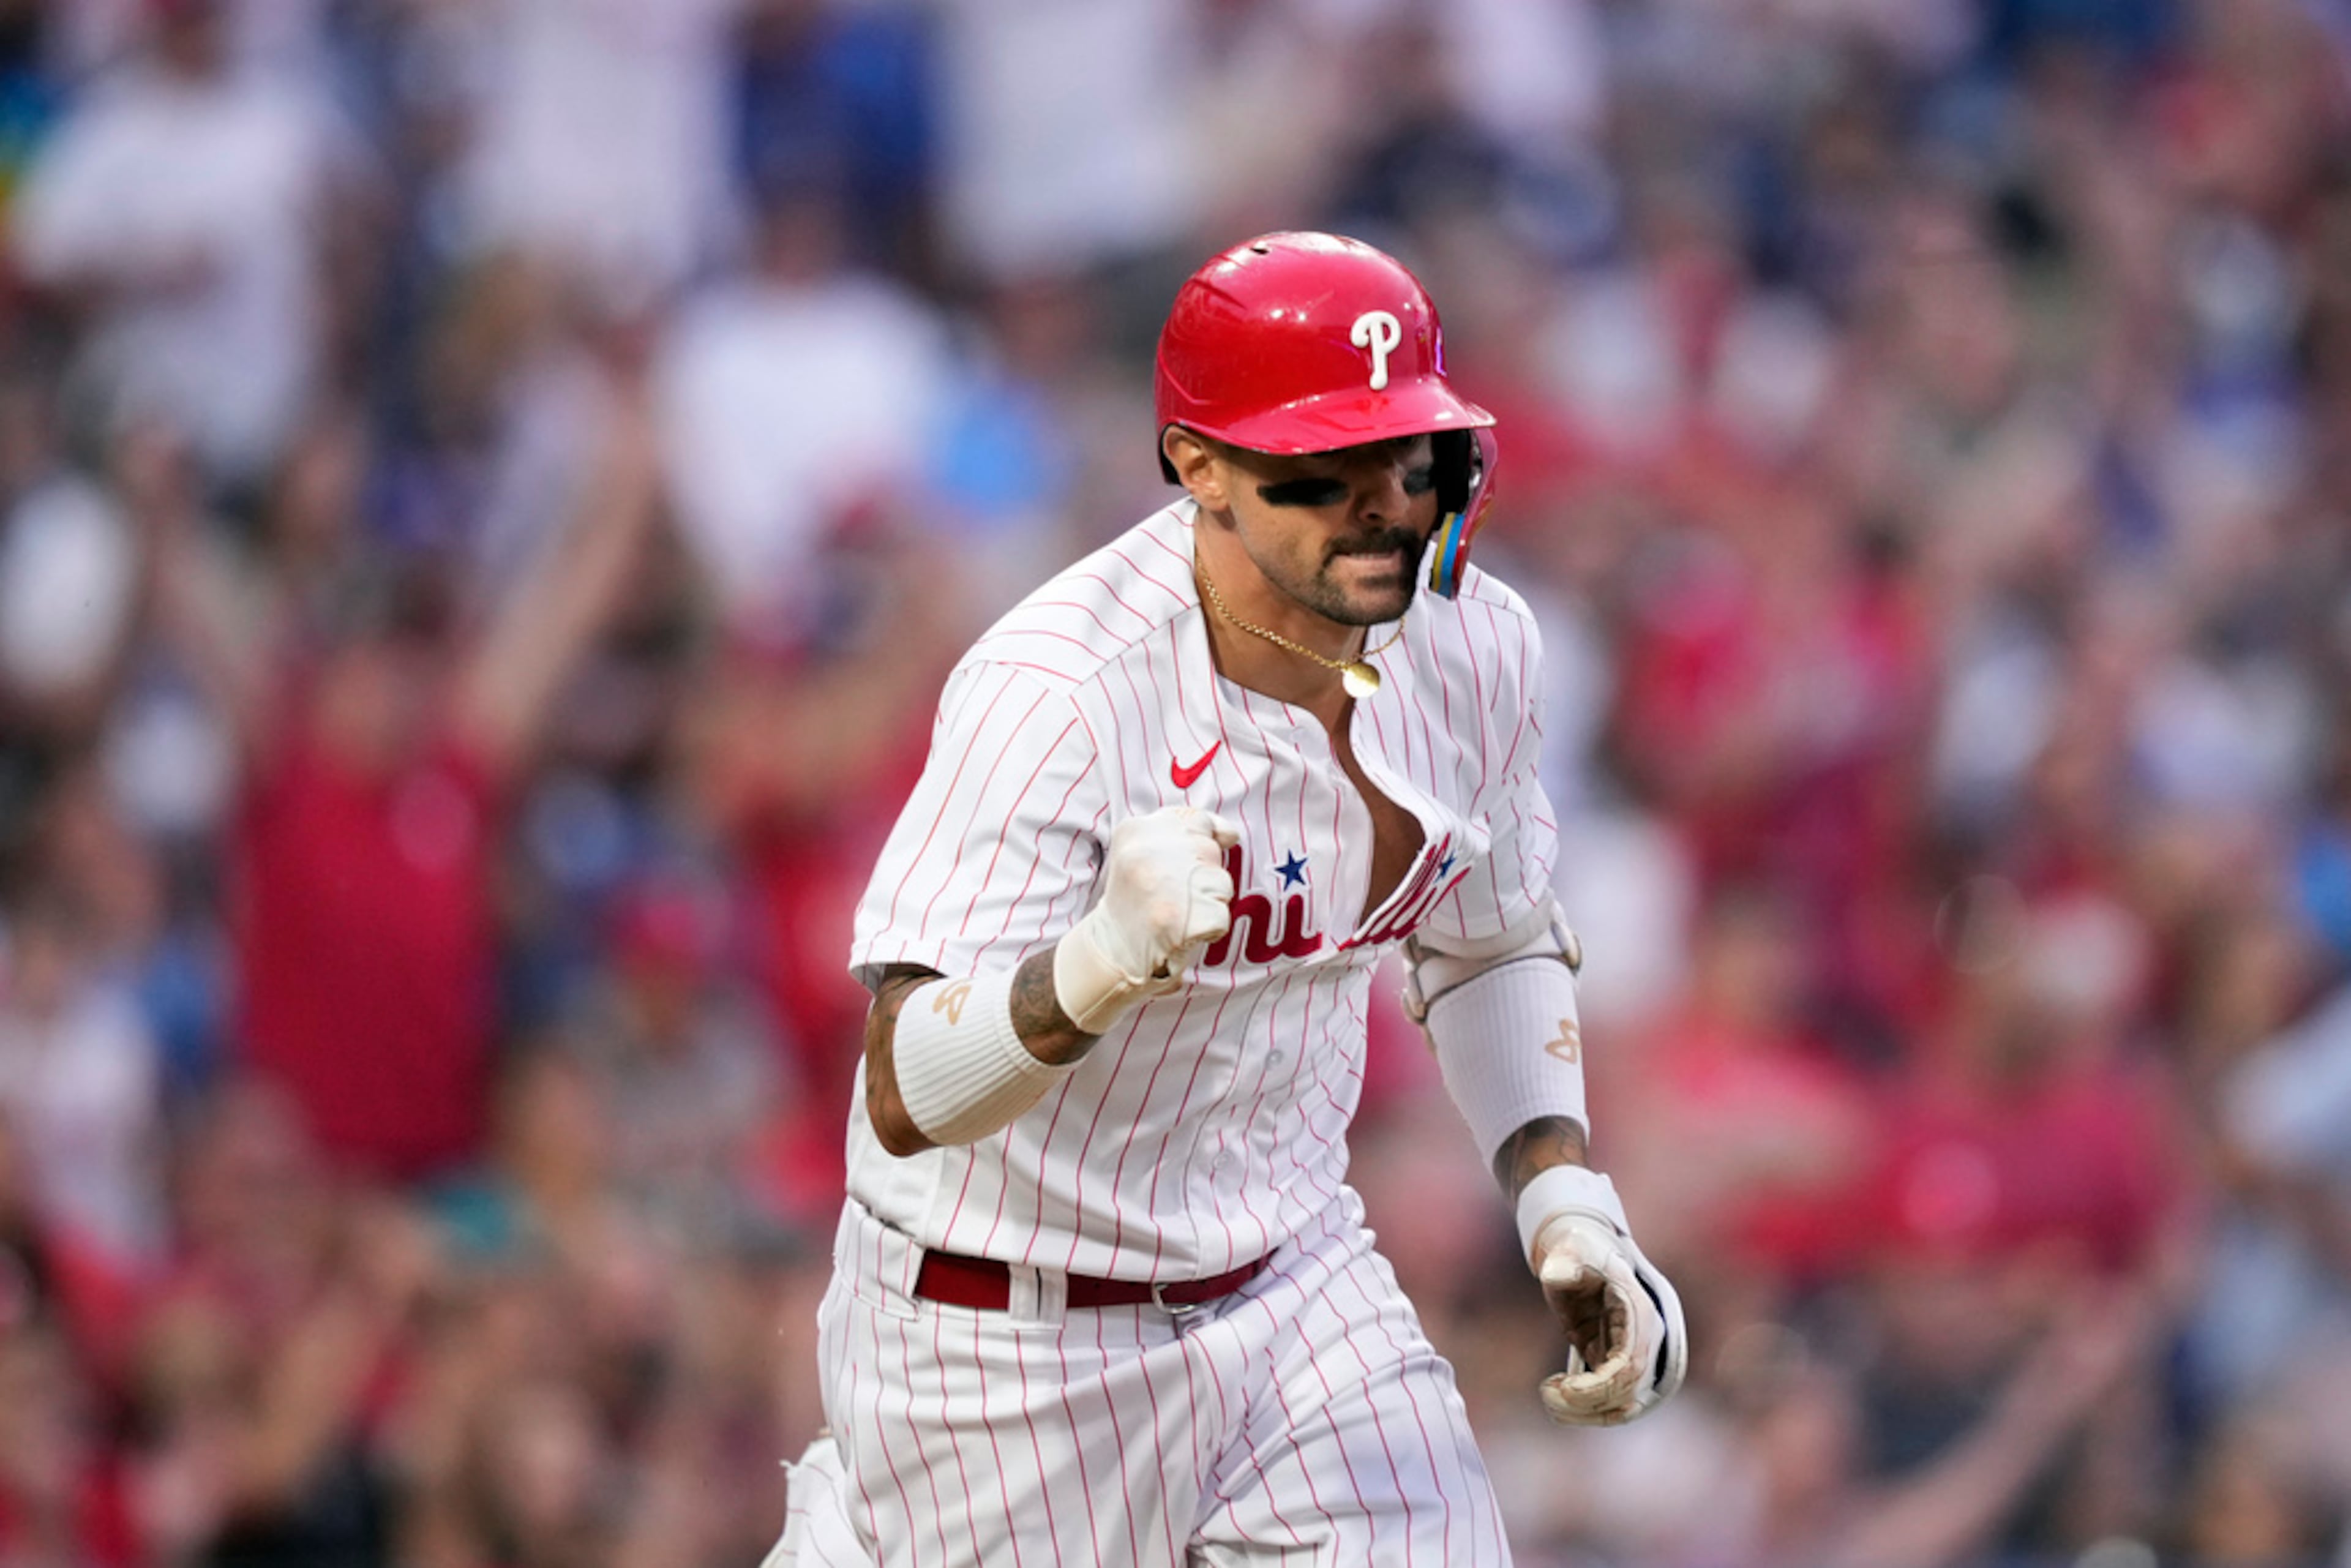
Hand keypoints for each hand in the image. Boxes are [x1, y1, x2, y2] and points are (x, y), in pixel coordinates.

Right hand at [1055, 806, 1238, 1031]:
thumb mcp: (1141, 849)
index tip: (1184, 865)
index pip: (1197, 821)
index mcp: (1136, 829)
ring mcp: (1167, 885)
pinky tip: (1181, 931)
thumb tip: (1232, 834)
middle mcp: (1149, 851)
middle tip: (1169, 895)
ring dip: (1207, 902)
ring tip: (1175, 912)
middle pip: (1210, 852)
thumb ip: (1185, 830)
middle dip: (1200, 876)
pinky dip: (1209, 930)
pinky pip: (1222, 917)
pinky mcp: (1185, 918)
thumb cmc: (1135, 898)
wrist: (1110, 950)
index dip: (1200, 844)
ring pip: (1221, 884)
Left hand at [1524, 1174, 1687, 1426]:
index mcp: (1640, 1314)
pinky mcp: (1615, 1365)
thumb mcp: (1570, 1248)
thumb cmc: (1577, 1248)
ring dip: (1587, 1413)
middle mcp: (1644, 1340)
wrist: (1581, 1251)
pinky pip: (1610, 1401)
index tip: (1566, 1389)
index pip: (1631, 1366)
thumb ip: (1565, 1260)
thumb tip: (1555, 1274)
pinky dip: (1585, 1409)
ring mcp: (1632, 1354)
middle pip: (1629, 1393)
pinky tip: (1556, 1393)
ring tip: (1550, 1400)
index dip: (1601, 1386)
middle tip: (1549, 1396)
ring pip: (1623, 1405)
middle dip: (1588, 1404)